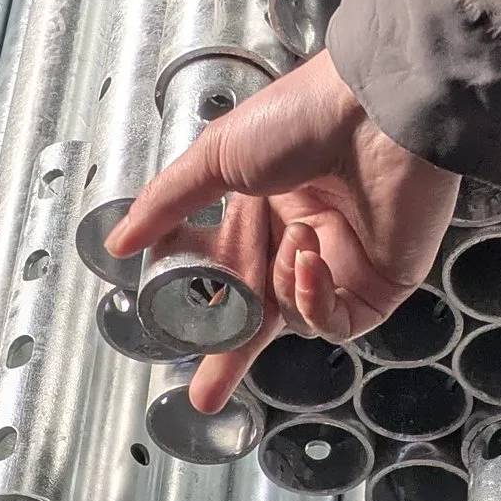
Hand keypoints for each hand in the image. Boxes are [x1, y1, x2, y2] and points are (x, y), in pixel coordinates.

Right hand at [107, 51, 459, 409]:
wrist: (375, 109)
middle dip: (232, 355)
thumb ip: (167, 204)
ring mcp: (343, 262)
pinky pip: (336, 321)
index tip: (171, 327)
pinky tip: (312, 260)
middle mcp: (303, 236)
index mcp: (264, 207)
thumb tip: (119, 241)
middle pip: (261, 315)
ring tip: (297, 236)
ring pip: (296, 317)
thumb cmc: (305, 115)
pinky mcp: (380, 284)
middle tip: (205, 391)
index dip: (199, 304)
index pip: (226, 270)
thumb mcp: (217, 156)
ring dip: (284, 286)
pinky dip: (315, 299)